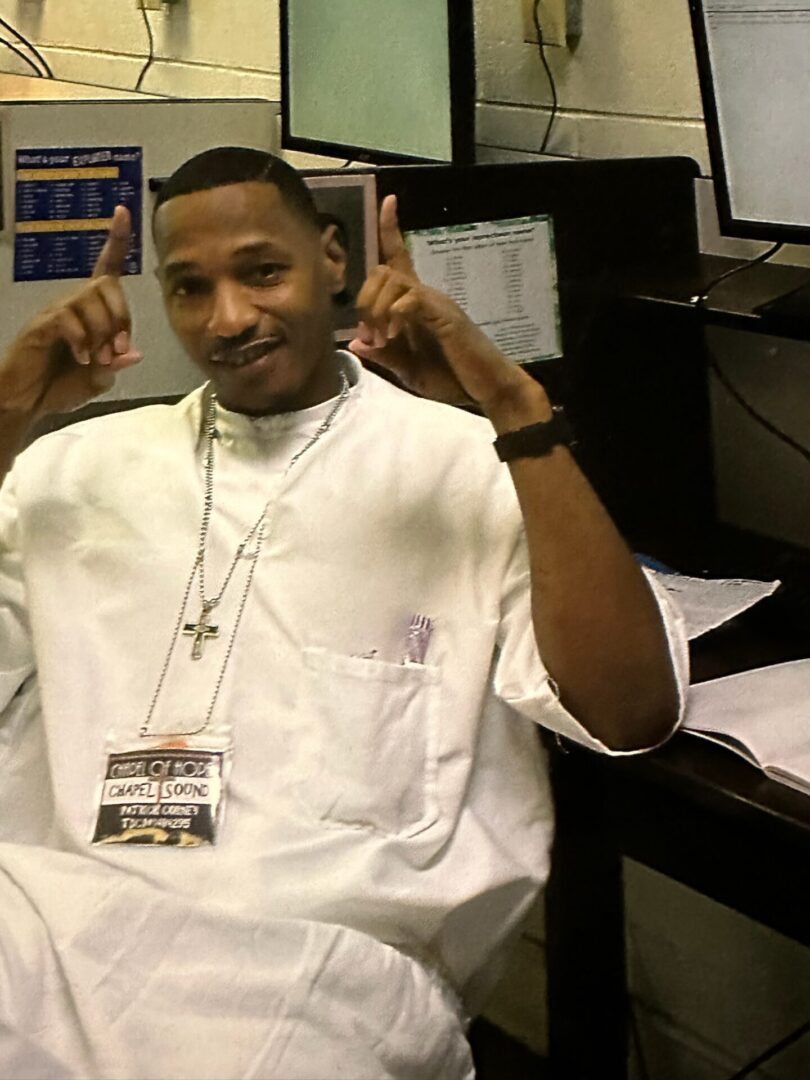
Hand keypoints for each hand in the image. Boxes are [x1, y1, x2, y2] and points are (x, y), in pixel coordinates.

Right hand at [0, 205, 141, 419]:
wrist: (27, 402)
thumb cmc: (60, 386)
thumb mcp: (99, 380)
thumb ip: (115, 364)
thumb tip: (134, 352)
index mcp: (90, 311)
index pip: (105, 269)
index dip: (116, 241)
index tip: (123, 211)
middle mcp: (72, 304)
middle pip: (107, 286)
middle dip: (121, 317)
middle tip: (116, 350)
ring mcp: (55, 312)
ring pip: (90, 301)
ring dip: (102, 333)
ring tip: (95, 359)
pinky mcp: (42, 324)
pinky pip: (70, 319)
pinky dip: (83, 341)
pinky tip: (81, 358)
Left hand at [349, 195, 536, 411]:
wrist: (489, 390)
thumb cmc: (454, 380)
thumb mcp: (409, 371)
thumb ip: (384, 356)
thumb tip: (357, 342)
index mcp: (417, 306)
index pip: (401, 258)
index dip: (391, 229)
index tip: (389, 199)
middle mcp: (426, 296)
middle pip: (383, 270)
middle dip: (365, 299)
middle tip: (371, 335)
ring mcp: (437, 303)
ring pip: (392, 280)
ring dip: (377, 308)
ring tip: (383, 338)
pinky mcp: (445, 315)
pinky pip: (411, 298)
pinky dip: (394, 315)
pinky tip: (394, 336)